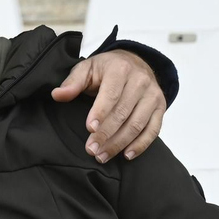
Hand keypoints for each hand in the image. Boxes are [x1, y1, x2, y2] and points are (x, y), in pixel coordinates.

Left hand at [50, 49, 164, 162]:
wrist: (135, 62)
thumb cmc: (106, 69)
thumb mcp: (86, 69)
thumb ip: (72, 82)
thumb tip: (57, 95)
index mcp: (120, 69)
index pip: (111, 94)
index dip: (101, 113)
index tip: (89, 129)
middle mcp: (140, 81)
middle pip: (123, 112)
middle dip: (106, 134)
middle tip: (91, 150)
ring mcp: (153, 95)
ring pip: (137, 124)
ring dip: (120, 143)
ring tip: (102, 156)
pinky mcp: (161, 107)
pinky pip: (153, 129)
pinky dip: (141, 144)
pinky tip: (126, 155)